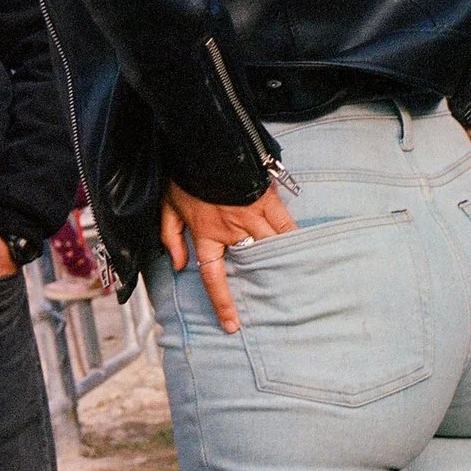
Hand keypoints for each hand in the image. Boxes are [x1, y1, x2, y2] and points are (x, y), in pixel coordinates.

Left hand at [159, 180, 298, 334]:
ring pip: (272, 250)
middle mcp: (232, 231)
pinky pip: (287, 228)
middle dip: (262, 286)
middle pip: (251, 265)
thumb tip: (177, 266)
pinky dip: (294, 243)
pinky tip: (303, 255)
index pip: (213, 276)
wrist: (205, 145)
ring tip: (293, 286)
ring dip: (281, 267)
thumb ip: (170, 237)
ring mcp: (253, 217)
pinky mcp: (269, 203)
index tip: (232, 325)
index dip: (223, 302)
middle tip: (275, 306)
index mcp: (206, 234)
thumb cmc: (185, 176)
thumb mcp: (167, 206)